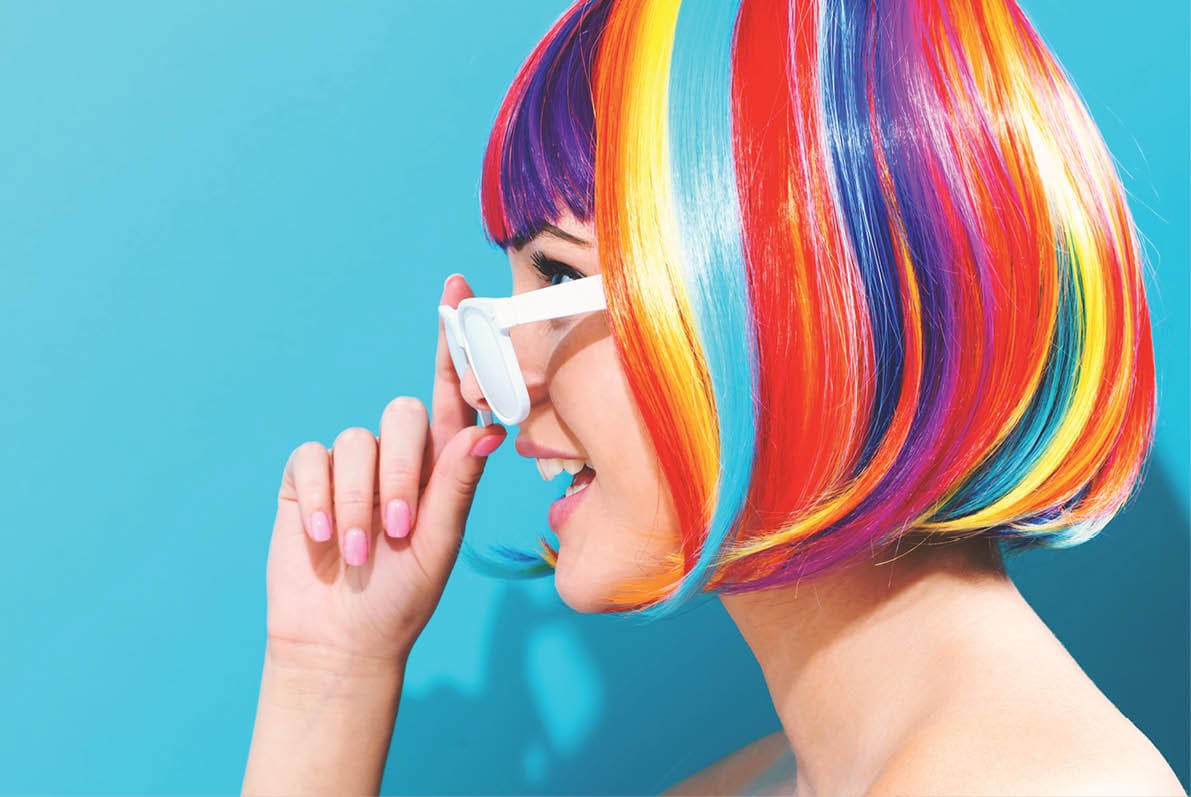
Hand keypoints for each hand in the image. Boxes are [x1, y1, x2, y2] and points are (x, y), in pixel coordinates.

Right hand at [265, 273, 505, 671]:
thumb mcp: (439, 542)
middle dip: (401, 472)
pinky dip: (318, 498)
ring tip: (358, 551)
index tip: (457, 291)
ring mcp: (351, 464)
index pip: (454, 394)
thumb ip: (457, 483)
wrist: (340, 639)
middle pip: (405, 413)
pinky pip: (313, 459)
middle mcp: (399, 456)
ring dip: (357, 501)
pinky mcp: (306, 478)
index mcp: (443, 466)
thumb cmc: (401, 597)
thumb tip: (488, 427)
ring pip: (357, 442)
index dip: (456, 344)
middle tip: (398, 528)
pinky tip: (321, 538)